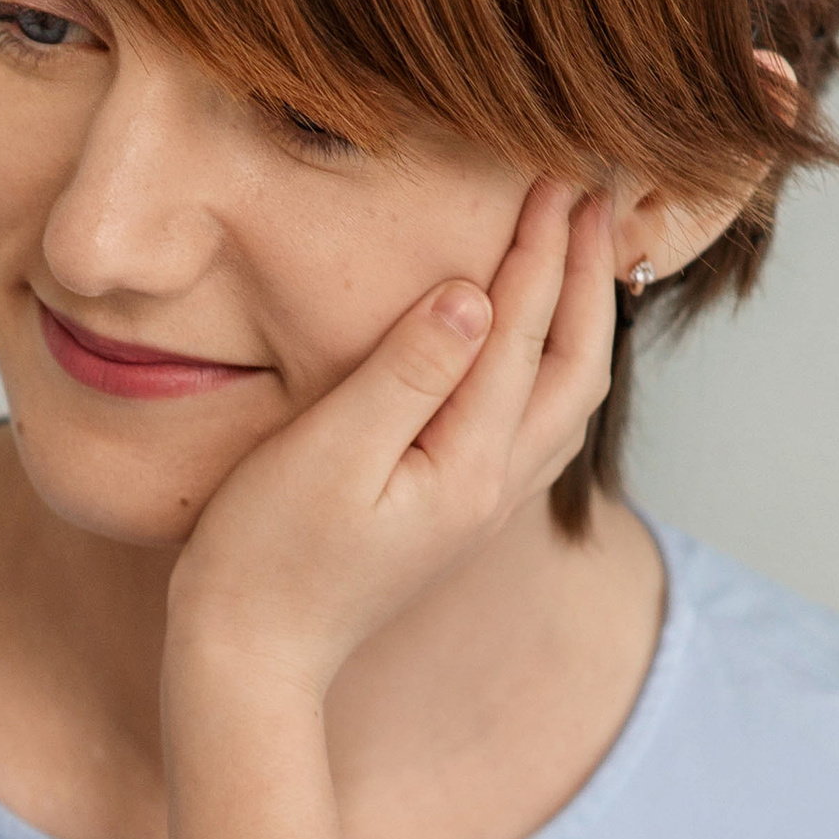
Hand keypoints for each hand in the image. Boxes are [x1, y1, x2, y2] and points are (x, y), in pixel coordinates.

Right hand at [166, 178, 616, 703]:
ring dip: (579, 322)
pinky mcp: (454, 518)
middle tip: (587, 197)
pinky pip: (534, 431)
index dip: (542, 250)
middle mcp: (493, 490)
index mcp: (468, 466)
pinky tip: (532, 351)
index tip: (554, 178)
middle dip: (584, 277)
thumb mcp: (327, 454)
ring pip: (563, 403)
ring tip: (577, 256)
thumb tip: (471, 296)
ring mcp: (478, 510)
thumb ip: (405, 372)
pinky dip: (550, 371)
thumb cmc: (266, 558)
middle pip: (572, 368)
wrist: (251, 661)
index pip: (520, 334)